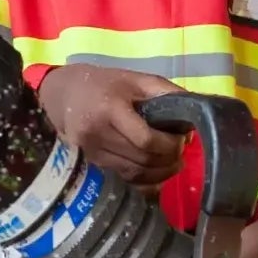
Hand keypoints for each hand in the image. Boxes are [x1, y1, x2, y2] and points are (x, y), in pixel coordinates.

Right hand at [38, 65, 186, 185]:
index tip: (182, 140)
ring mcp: (92, 151)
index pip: (145, 139)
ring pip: (134, 173)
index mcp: (109, 109)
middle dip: (168, 159)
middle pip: (142, 159)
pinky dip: (145, 178)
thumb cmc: (103, 83)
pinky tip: (157, 171)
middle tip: (181, 152)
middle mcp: (97, 133)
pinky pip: (124, 177)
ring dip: (160, 172)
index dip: (169, 145)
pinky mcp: (92, 162)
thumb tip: (194, 111)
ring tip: (174, 163)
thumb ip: (165, 91)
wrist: (63, 94)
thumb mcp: (134, 79)